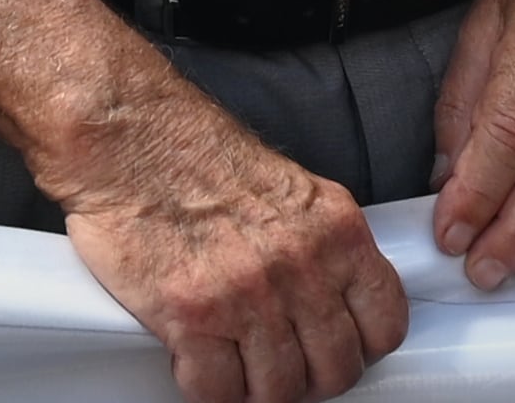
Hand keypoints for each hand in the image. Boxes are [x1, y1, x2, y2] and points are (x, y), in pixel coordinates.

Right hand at [48, 84, 411, 402]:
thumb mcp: (291, 188)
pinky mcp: (193, 316)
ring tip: (236, 364)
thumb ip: (320, 244)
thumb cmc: (195, 153)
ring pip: (279, 390)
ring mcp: (249, 294)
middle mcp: (301, 264)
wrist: (130, 137)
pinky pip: (216, 391)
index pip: (385, 321)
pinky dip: (207, 387)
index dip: (360, 347)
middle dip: (309, 377)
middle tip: (282, 365)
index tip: (339, 346)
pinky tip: (196, 359)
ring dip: (256, 387)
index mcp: (335, 230)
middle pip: (335, 368)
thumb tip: (334, 298)